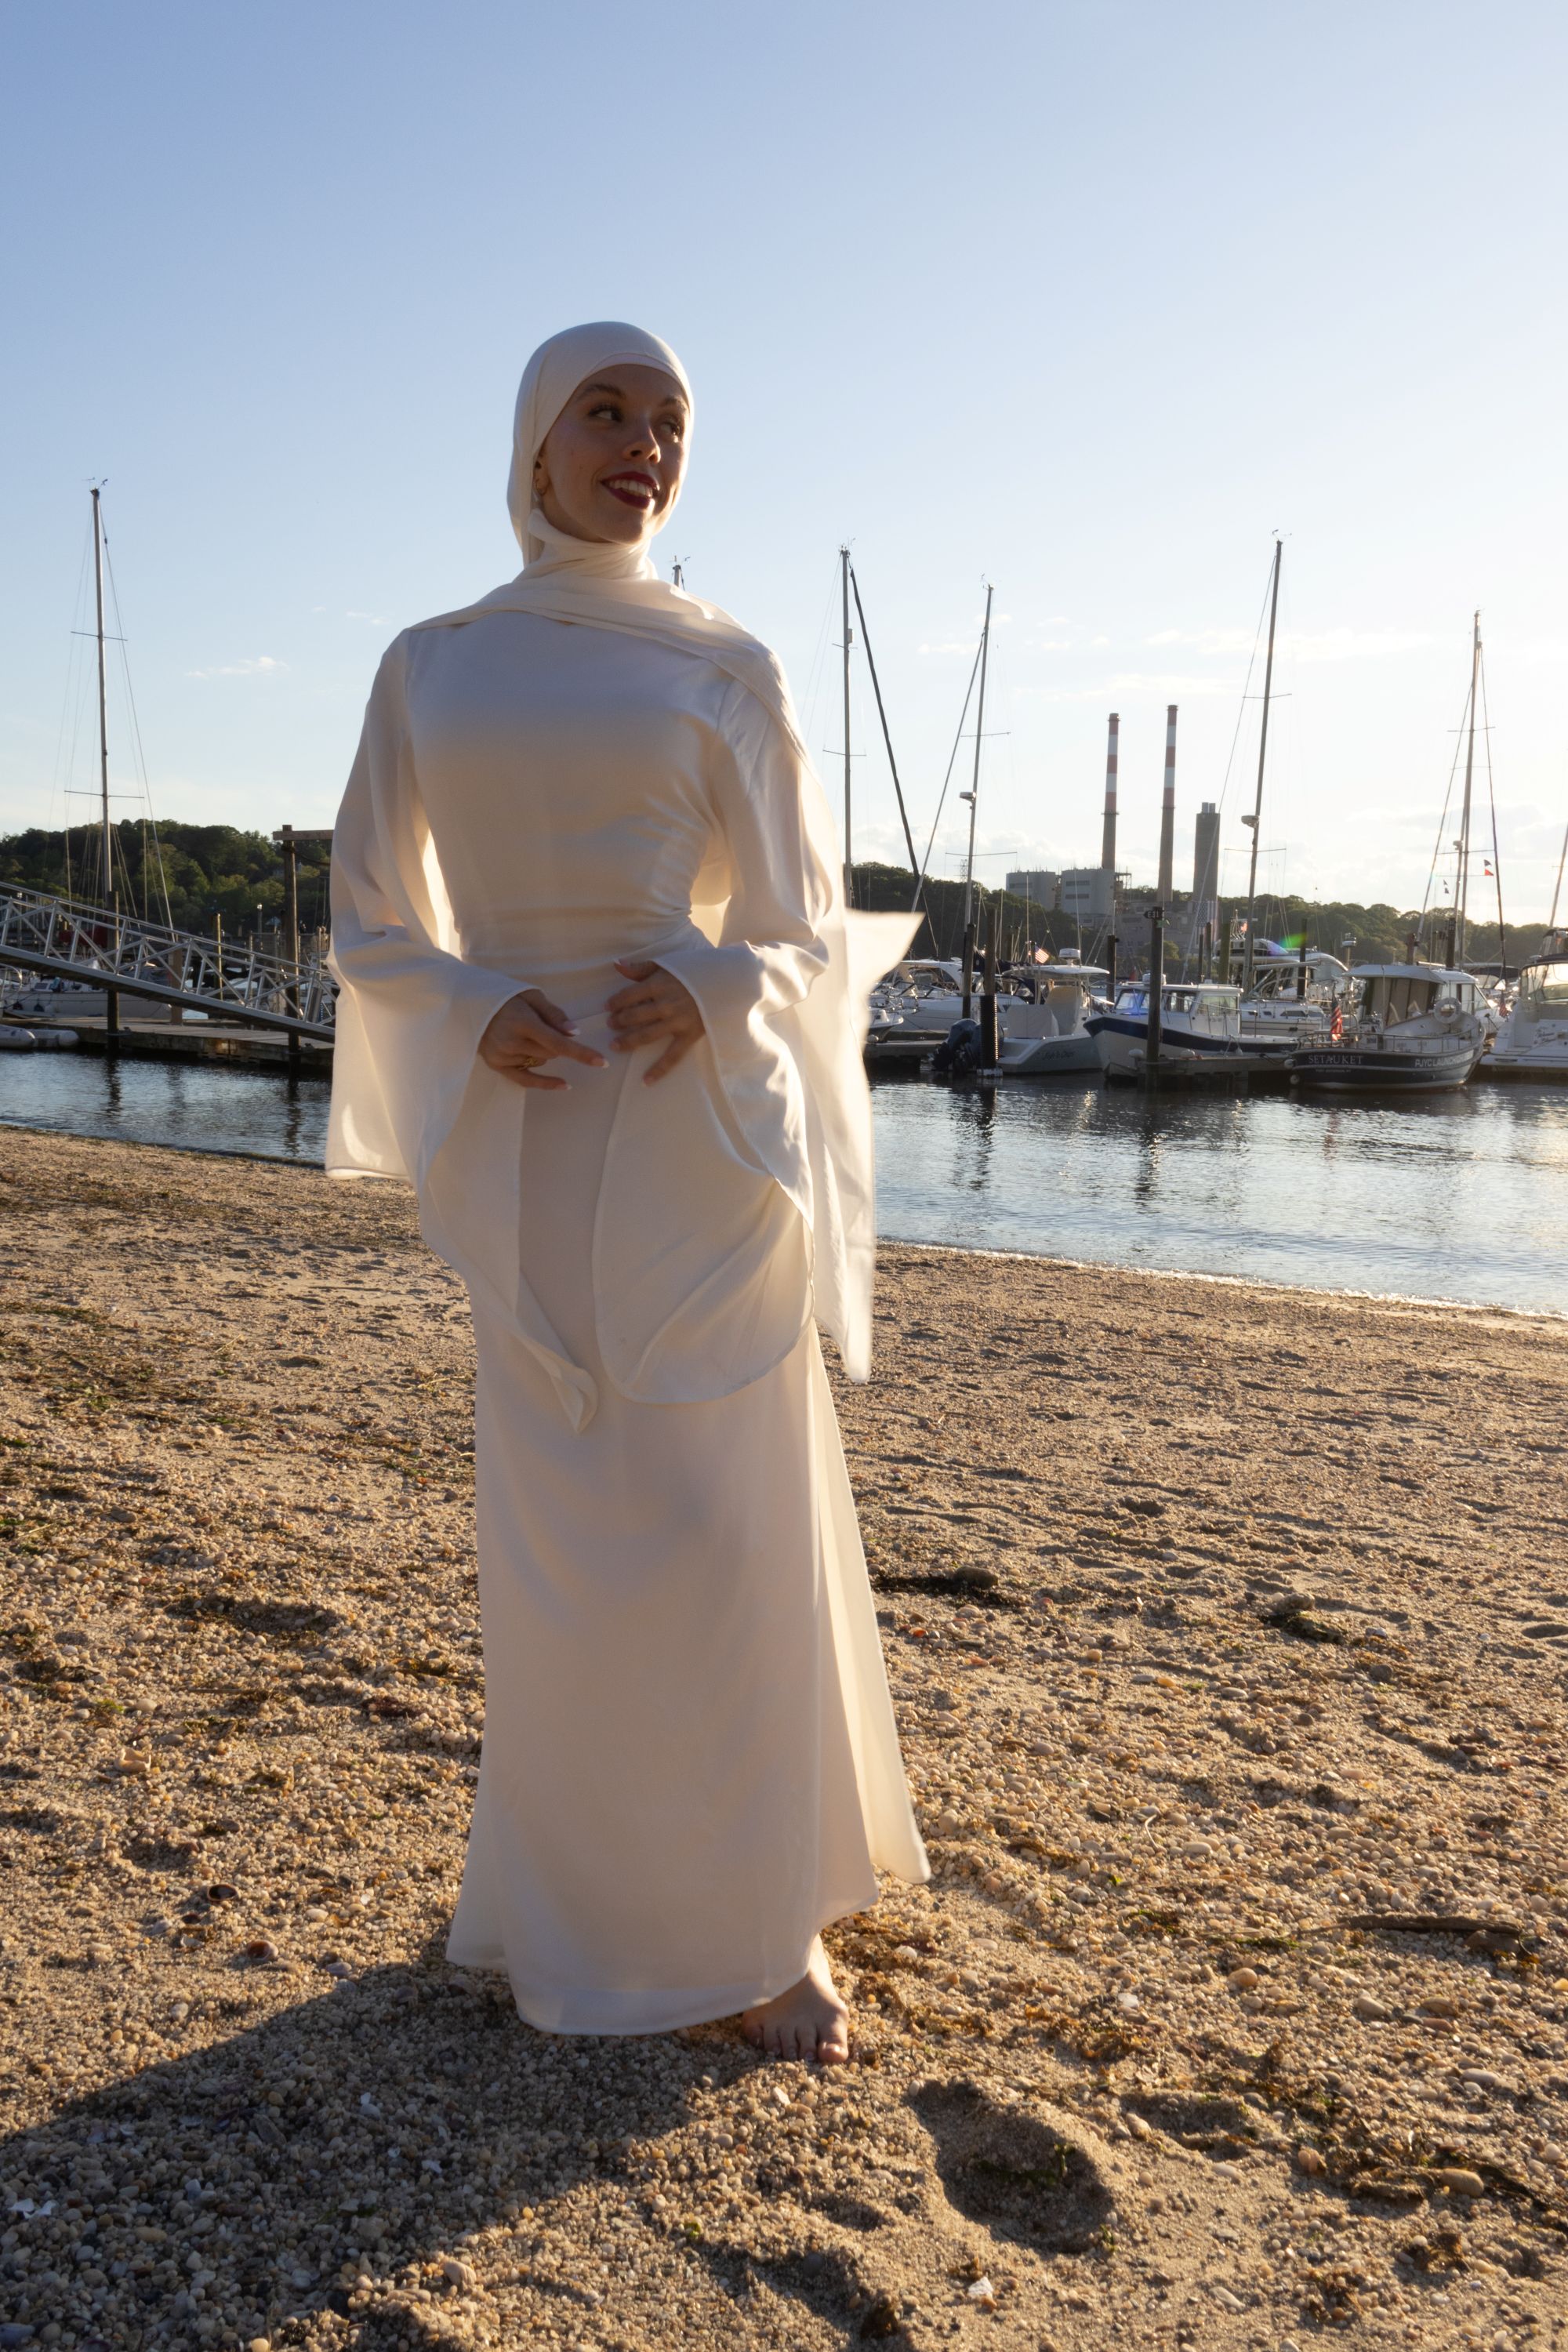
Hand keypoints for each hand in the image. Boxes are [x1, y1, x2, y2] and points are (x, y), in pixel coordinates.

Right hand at [477, 990, 606, 1089]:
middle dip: (557, 1043)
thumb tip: (575, 1033)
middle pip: (552, 1053)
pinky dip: (545, 1081)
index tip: (601, 1061)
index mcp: (522, 1022)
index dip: (581, 1053)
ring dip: (544, 1052)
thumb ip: (554, 1014)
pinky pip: (526, 1080)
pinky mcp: (496, 1065)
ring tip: (526, 1033)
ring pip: (541, 1061)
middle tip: (543, 1026)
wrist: (469, 1003)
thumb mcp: (531, 996)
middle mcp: (511, 1042)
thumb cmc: (505, 997)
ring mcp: (502, 1056)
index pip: (557, 1043)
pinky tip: (564, 1085)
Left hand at [606, 959, 704, 1082]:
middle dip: (619, 1022)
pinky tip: (646, 1081)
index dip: (615, 1003)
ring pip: (647, 1036)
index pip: (629, 996)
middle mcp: (665, 1004)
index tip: (608, 1008)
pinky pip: (672, 1056)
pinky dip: (659, 1070)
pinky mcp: (689, 1036)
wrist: (726, 983)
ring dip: (628, 1042)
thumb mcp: (668, 964)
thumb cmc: (694, 972)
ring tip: (615, 1046)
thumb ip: (641, 967)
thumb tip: (616, 966)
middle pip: (635, 1016)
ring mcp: (677, 1022)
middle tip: (610, 1026)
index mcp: (659, 984)